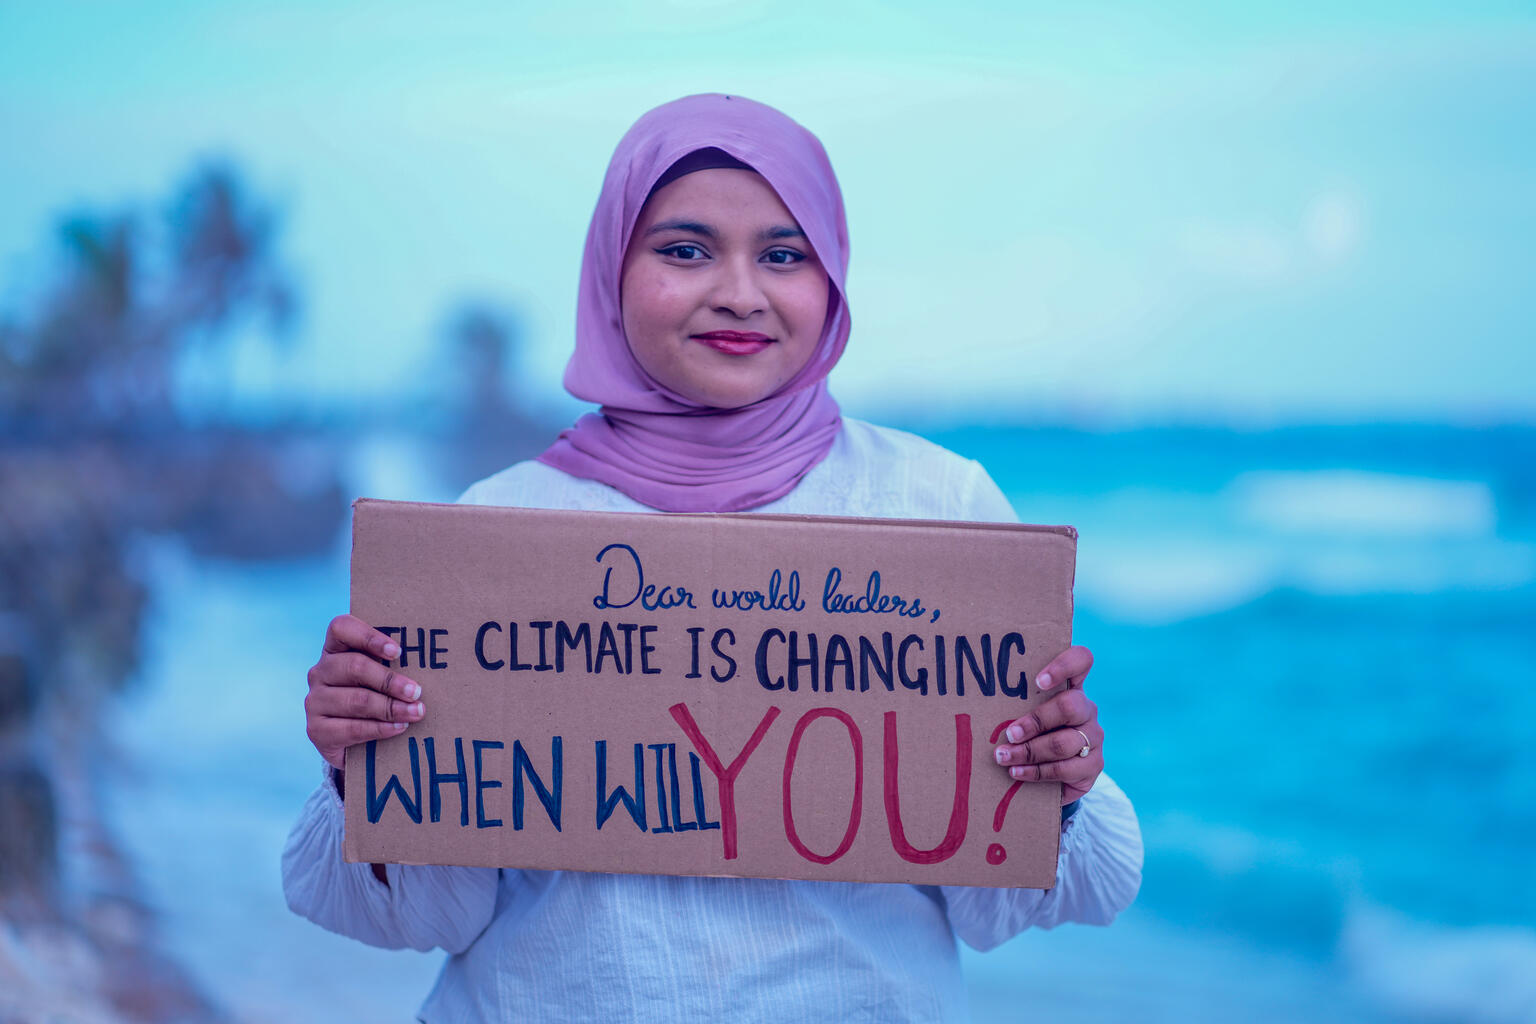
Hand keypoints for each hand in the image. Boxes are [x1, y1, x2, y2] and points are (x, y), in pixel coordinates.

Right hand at [305, 614, 425, 769]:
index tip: (398, 652)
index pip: (341, 628)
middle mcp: (320, 672)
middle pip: (354, 666)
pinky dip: (380, 728)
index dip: (369, 636)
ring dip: (391, 708)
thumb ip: (395, 665)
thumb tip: (432, 662)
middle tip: (417, 691)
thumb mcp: (381, 678)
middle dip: (390, 680)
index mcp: (335, 650)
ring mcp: (315, 701)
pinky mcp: (316, 730)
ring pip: (356, 699)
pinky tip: (399, 727)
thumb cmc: (375, 699)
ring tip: (415, 712)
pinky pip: (351, 728)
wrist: (353, 745)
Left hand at [992, 645, 1101, 803]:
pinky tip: (1016, 772)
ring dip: (1029, 752)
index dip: (1063, 666)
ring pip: (1064, 742)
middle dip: (1035, 721)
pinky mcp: (1094, 765)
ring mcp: (1093, 737)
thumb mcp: (1023, 715)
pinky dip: (1036, 772)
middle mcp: (1087, 709)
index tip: (1038, 681)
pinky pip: (1065, 768)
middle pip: (1069, 706)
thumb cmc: (1029, 734)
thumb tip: (974, 701)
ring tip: (1003, 757)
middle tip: (1010, 733)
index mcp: (1072, 687)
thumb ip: (1013, 706)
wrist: (1051, 776)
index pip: (1081, 660)